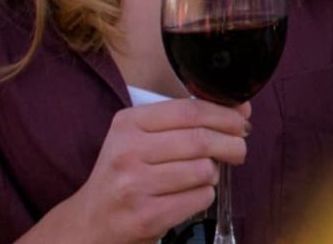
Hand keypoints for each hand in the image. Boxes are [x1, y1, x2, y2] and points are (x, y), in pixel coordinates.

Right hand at [47, 98, 248, 243]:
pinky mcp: (147, 216)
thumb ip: (184, 123)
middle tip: (239, 149)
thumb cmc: (123, 175)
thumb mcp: (139, 138)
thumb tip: (241, 111)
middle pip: (201, 140)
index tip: (241, 121)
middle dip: (232, 143)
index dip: (224, 114)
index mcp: (128, 124)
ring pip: (204, 170)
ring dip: (214, 173)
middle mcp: (128, 152)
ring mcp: (135, 186)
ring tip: (203, 176)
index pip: (189, 110)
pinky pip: (200, 198)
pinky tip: (190, 195)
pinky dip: (204, 195)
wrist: (90, 222)